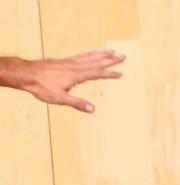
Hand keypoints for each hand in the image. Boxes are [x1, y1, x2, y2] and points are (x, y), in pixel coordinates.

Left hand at [7, 50, 124, 111]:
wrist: (27, 74)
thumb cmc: (42, 87)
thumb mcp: (61, 99)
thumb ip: (78, 103)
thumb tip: (93, 109)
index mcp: (76, 75)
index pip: (97, 73)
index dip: (110, 74)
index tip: (120, 73)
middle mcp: (74, 66)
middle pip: (96, 61)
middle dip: (110, 60)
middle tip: (122, 56)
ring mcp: (69, 62)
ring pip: (89, 57)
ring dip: (101, 54)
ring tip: (111, 51)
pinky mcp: (64, 61)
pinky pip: (81, 56)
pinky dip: (89, 54)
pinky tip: (92, 54)